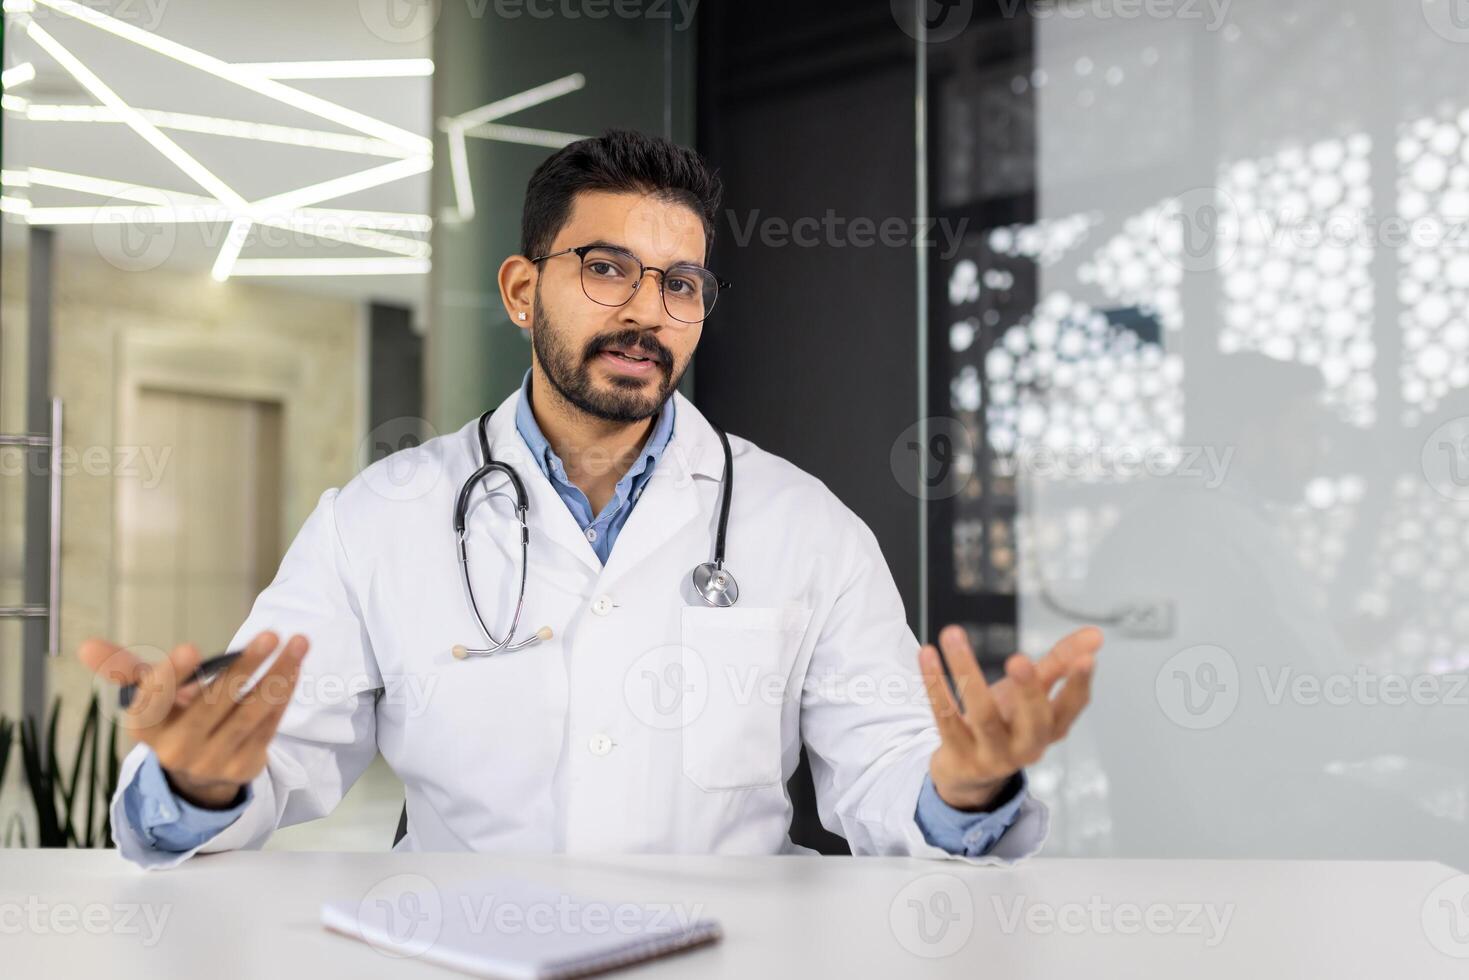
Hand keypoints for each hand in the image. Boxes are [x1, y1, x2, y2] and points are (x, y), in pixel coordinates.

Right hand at [78, 631, 308, 808]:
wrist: (198, 773)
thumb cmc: (172, 719)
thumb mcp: (148, 696)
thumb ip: (124, 669)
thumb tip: (86, 645)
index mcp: (146, 728)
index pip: (153, 703)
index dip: (170, 677)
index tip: (189, 649)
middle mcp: (176, 749)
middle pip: (213, 705)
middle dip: (243, 669)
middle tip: (269, 634)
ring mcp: (213, 761)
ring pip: (249, 714)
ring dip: (277, 676)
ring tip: (298, 642)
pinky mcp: (245, 766)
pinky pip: (269, 725)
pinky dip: (284, 693)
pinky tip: (295, 665)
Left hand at [919, 624, 1101, 810]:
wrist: (967, 774)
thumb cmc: (1006, 724)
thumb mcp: (1032, 695)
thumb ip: (1060, 663)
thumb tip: (1096, 634)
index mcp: (1050, 729)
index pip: (1071, 708)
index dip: (1078, 684)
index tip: (1086, 657)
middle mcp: (1026, 747)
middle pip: (1033, 722)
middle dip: (1028, 691)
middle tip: (1019, 659)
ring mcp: (991, 755)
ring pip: (982, 716)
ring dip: (967, 672)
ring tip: (952, 633)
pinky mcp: (958, 755)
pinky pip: (945, 717)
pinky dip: (935, 685)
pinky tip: (927, 654)